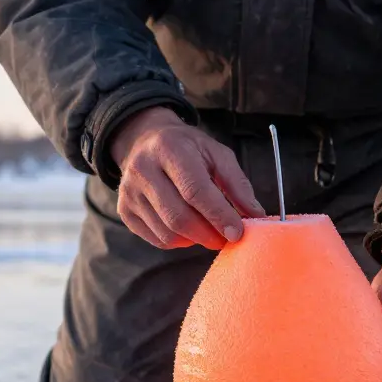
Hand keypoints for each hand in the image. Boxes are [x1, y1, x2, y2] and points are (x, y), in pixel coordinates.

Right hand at [110, 106, 265, 249]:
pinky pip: (157, 239)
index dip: (218, 215)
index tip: (238, 232)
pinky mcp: (124, 210)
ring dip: (195, 240)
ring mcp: (129, 192)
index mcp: (170, 149)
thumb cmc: (188, 149)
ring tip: (209, 231)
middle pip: (179, 217)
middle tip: (226, 238)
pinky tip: (188, 229)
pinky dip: (179, 241)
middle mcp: (143, 169)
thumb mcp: (216, 154)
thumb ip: (237, 184)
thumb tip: (256, 215)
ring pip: (168, 233)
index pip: (195, 190)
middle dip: (208, 234)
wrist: (145, 140)